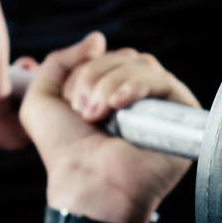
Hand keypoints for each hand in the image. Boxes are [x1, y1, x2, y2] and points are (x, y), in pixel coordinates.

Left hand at [19, 34, 197, 222]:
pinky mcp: (180, 116)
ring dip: (110, 83)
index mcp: (109, 95)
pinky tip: (118, 105)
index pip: (107, 58)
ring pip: (142, 65)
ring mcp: (160, 107)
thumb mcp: (41, 99)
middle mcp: (138, 100)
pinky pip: (163, 81)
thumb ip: (60, 60)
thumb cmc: (63, 152)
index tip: (72, 102)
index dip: (86, 70)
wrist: (86, 184)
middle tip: (82, 109)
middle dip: (95, 76)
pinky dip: (135, 86)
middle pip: (125, 57)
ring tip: (97, 114)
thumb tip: (99, 38)